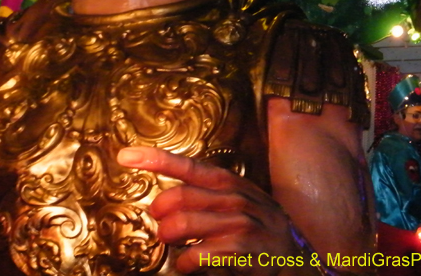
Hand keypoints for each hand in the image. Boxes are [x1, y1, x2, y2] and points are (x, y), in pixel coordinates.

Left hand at [117, 146, 311, 275]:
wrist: (295, 261)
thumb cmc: (257, 230)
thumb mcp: (236, 202)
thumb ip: (205, 195)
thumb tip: (165, 198)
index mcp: (228, 182)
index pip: (187, 166)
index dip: (156, 159)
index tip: (126, 156)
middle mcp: (234, 197)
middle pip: (179, 196)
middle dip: (160, 212)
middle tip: (161, 225)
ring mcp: (241, 223)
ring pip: (185, 224)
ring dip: (170, 237)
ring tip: (174, 243)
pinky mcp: (244, 250)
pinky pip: (197, 254)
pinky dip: (185, 262)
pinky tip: (188, 264)